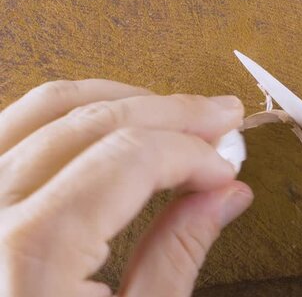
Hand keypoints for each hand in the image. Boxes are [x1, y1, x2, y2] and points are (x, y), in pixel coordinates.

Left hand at [0, 80, 253, 296]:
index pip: (129, 158)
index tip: (226, 166)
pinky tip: (108, 122)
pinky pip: (14, 124)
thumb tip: (226, 196)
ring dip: (121, 100)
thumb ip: (179, 254)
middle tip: (218, 117)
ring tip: (171, 112)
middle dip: (171, 112)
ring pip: (45, 106)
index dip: (192, 152)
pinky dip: (69, 113)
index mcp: (26, 257)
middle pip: (92, 121)